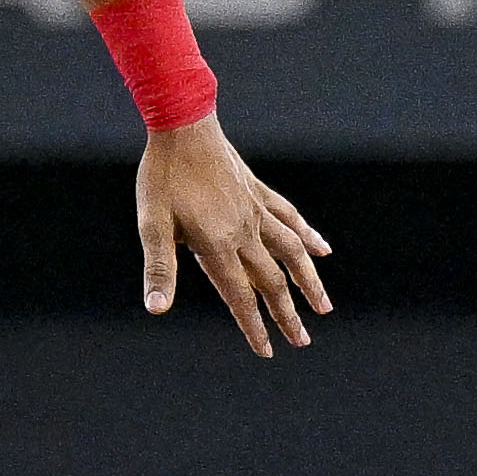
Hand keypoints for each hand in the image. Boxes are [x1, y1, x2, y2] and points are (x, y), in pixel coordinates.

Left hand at [138, 115, 332, 352]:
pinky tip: (322, 250)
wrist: (183, 124)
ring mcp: (255, 210)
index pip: (240, 295)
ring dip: (308, 282)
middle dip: (287, 315)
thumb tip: (157, 308)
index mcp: (217, 244)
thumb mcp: (152, 224)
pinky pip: (289, 218)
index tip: (268, 351)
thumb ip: (159, 268)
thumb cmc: (163, 176)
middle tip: (302, 341)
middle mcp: (244, 231)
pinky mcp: (258, 191)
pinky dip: (308, 236)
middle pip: (272, 281)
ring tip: (324, 307)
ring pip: (292, 252)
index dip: (253, 326)